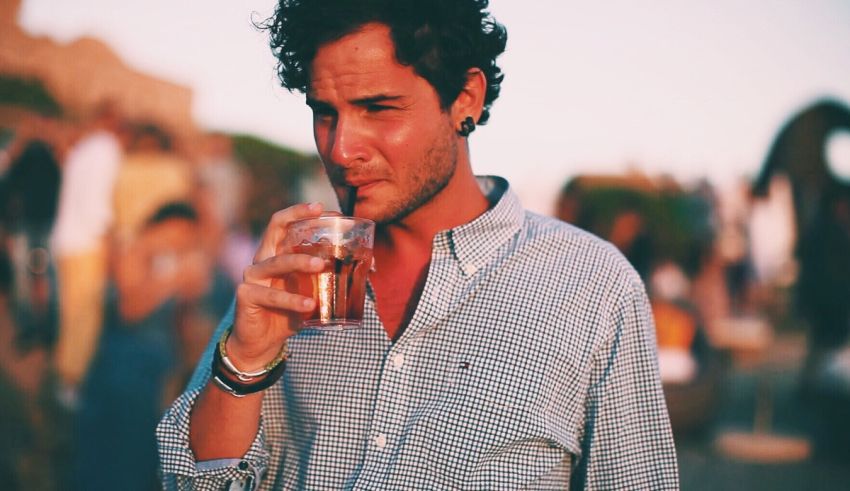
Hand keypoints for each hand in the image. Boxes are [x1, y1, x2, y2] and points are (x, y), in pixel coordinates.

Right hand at [228, 202, 324, 369]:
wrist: (261, 343)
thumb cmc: (289, 313)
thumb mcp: (310, 292)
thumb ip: (329, 278)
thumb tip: (370, 267)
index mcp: (276, 253)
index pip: (285, 223)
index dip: (302, 212)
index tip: (327, 209)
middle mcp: (262, 259)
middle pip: (275, 227)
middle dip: (297, 216)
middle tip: (321, 214)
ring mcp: (252, 276)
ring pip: (276, 262)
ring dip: (300, 261)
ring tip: (320, 266)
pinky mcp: (246, 296)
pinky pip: (272, 295)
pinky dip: (292, 300)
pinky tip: (309, 305)